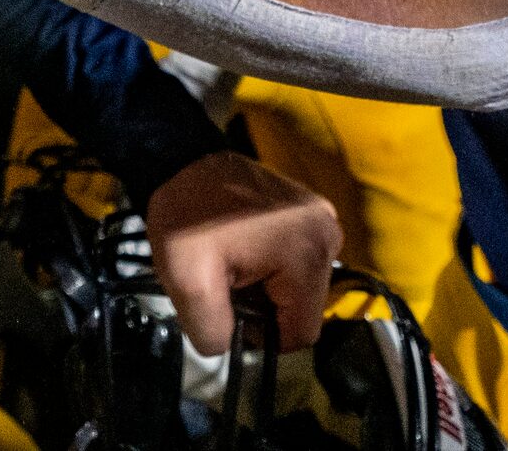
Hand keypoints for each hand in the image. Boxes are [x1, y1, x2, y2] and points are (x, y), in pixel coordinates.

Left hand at [145, 151, 338, 354]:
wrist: (179, 160)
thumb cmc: (185, 215)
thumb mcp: (186, 282)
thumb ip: (212, 332)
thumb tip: (227, 347)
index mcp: (309, 252)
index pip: (302, 332)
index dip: (263, 336)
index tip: (231, 312)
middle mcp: (328, 233)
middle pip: (302, 308)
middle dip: (264, 308)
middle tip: (226, 282)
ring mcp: (321, 219)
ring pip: (298, 287)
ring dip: (265, 287)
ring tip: (231, 263)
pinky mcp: (308, 212)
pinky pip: (296, 261)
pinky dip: (269, 266)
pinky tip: (241, 249)